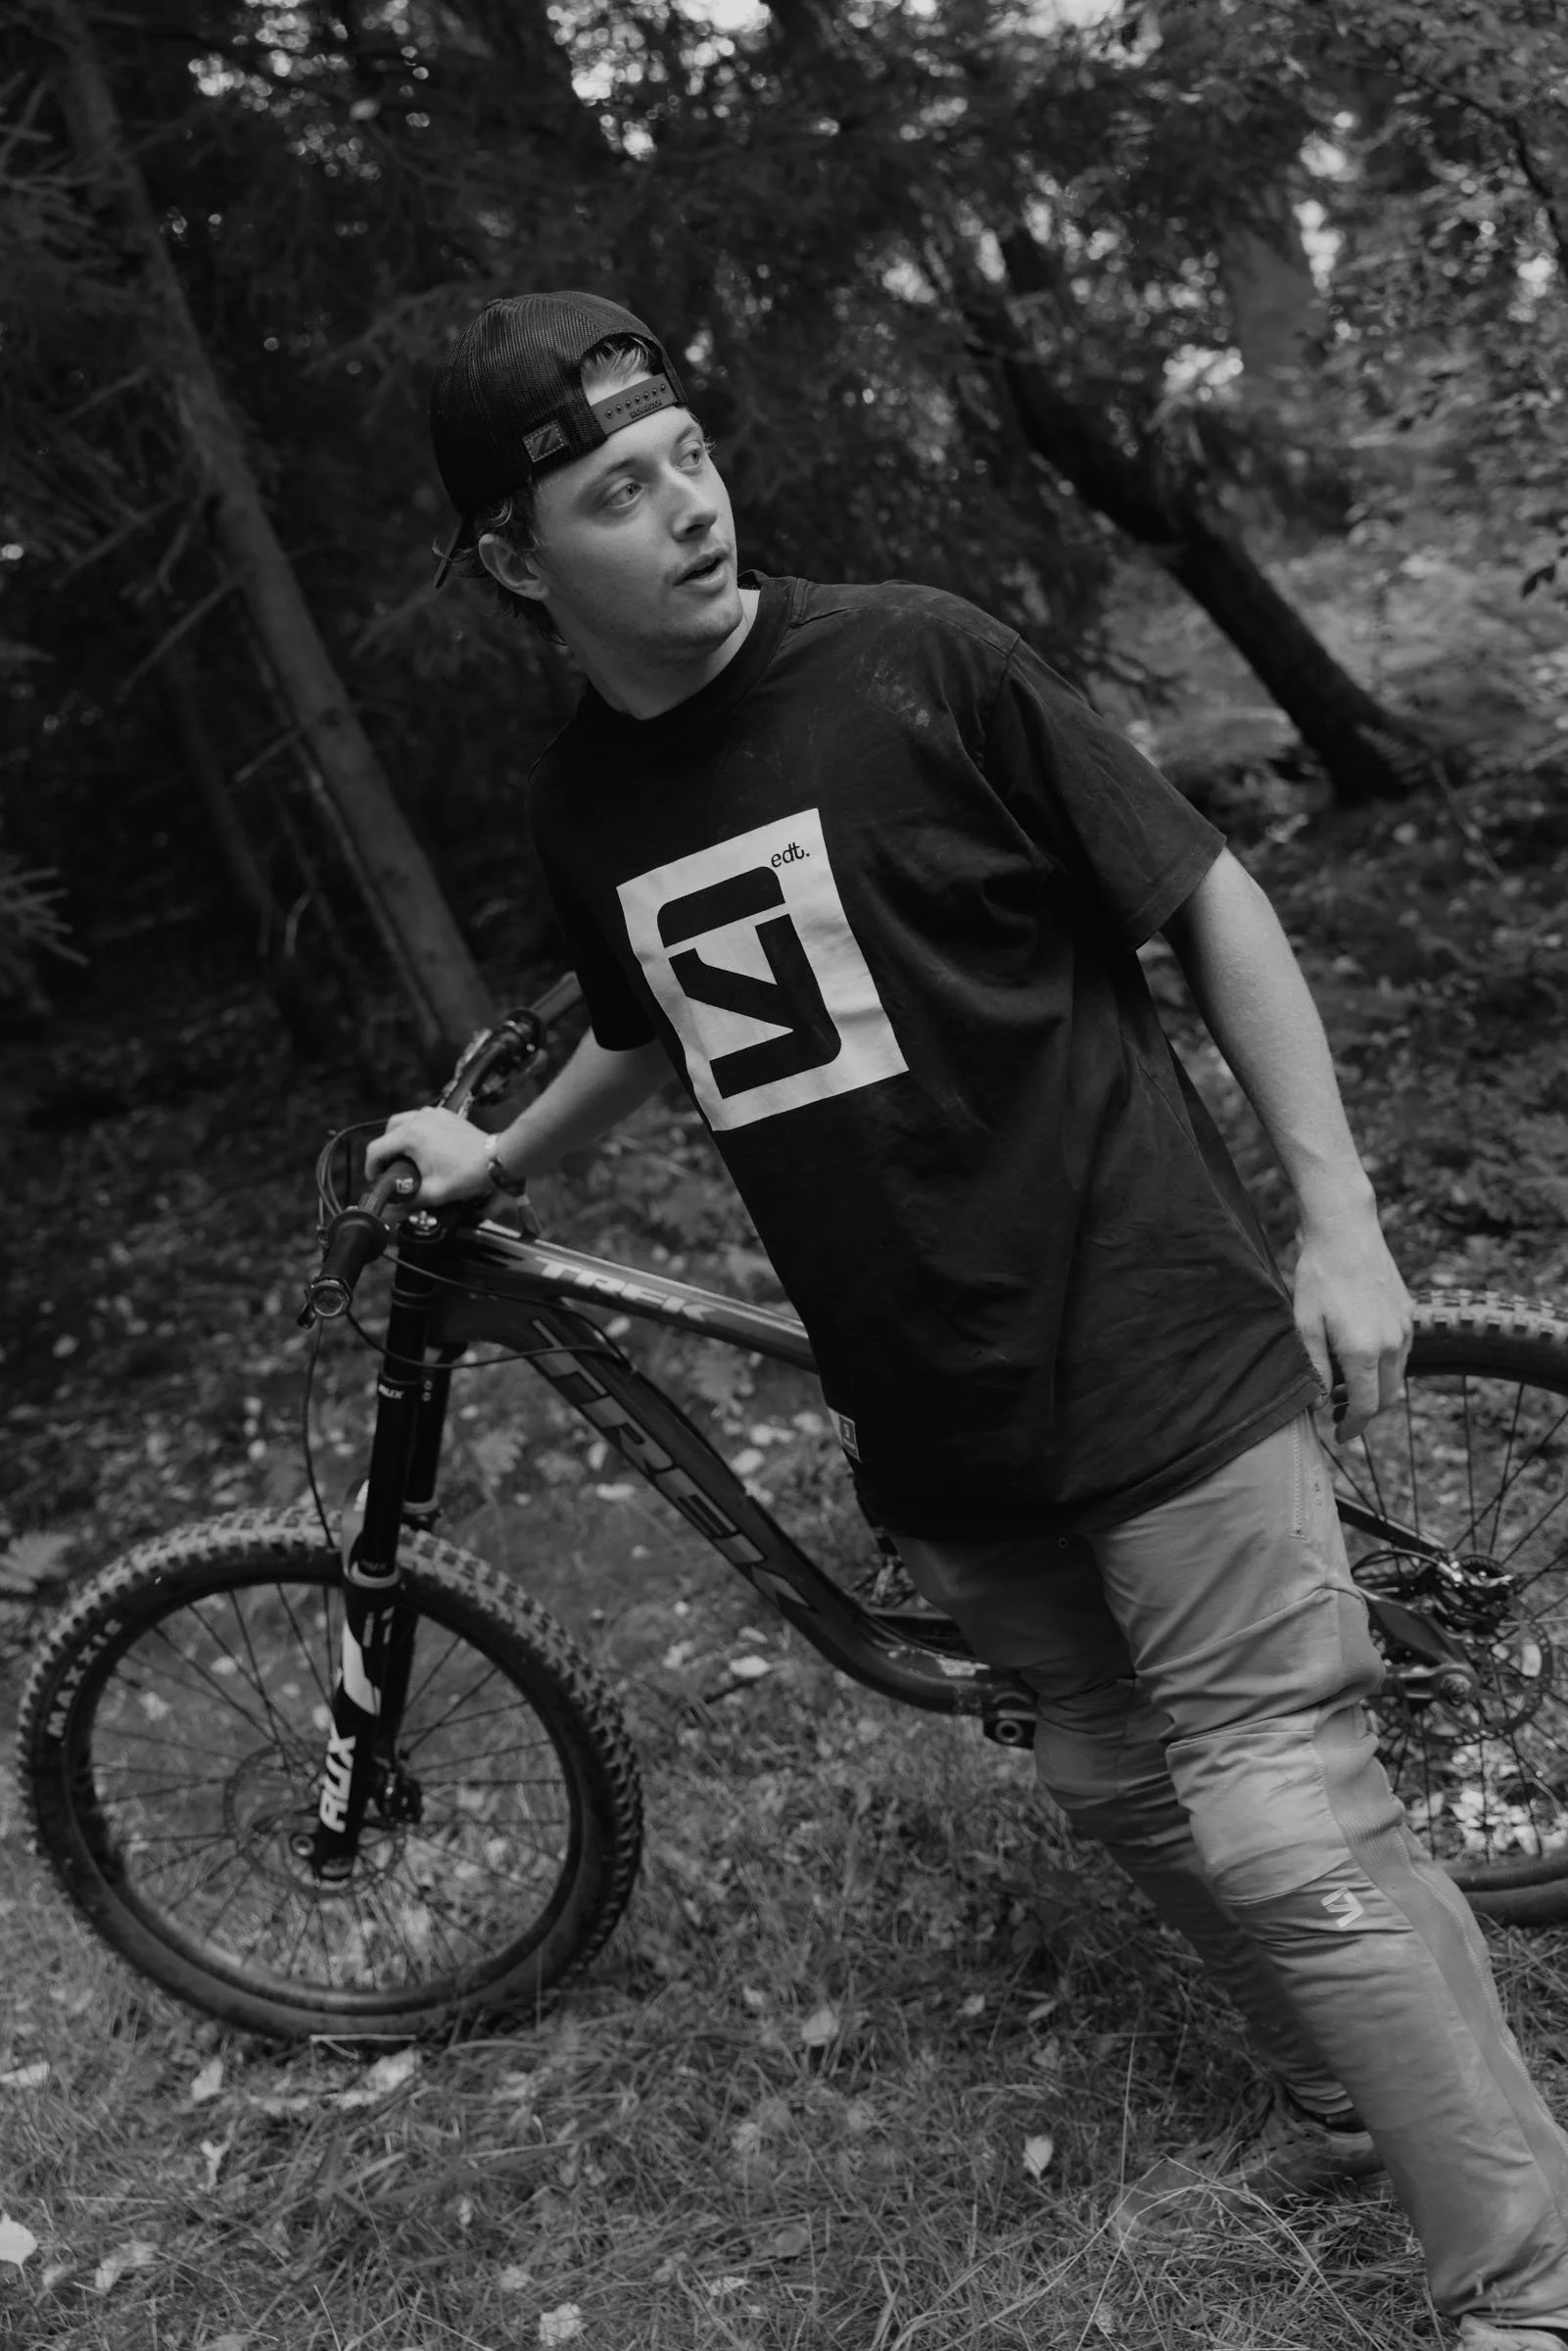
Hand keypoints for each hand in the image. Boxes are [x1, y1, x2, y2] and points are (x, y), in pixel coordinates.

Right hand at [364, 1107, 494, 1206]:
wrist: (496, 1160)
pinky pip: (420, 1119)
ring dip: (398, 1139)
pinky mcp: (444, 1115)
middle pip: (387, 1132)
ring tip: (405, 1159)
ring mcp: (432, 1114)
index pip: (377, 1149)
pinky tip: (423, 1149)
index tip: (376, 1181)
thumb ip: (407, 1202)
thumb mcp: (433, 1193)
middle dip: (385, 1151)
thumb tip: (390, 1213)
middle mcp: (418, 1119)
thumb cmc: (467, 1174)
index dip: (372, 1168)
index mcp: (411, 1135)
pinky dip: (415, 1131)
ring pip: (402, 1122)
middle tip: (391, 1170)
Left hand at [1292, 1208, 1412, 1443]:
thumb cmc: (1318, 1277)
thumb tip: (1322, 1403)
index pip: (1366, 1407)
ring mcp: (1405, 1328)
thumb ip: (1316, 1369)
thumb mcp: (1304, 1325)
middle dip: (1365, 1413)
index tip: (1339, 1436)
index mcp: (1363, 1351)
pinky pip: (1402, 1353)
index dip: (1353, 1428)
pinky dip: (1385, 1366)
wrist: (1345, 1233)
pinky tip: (1360, 1356)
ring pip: (1397, 1377)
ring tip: (1345, 1386)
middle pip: (1388, 1398)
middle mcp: (1392, 1344)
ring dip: (1376, 1389)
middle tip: (1338, 1413)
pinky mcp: (1408, 1314)